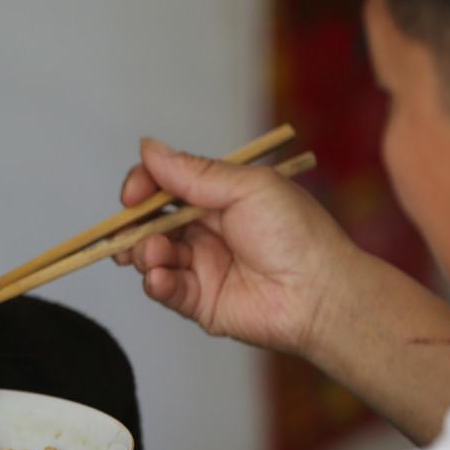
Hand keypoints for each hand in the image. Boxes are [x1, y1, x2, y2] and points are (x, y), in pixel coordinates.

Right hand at [114, 137, 357, 358]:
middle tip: (128, 229)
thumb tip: (148, 148)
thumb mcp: (247, 188)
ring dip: (144, 252)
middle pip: (151, 221)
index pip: (165, 185)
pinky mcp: (199, 301)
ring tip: (156, 254)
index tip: (132, 195)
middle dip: (134, 224)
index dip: (143, 187)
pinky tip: (160, 277)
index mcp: (218, 197)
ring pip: (152, 255)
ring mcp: (201, 266)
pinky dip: (155, 282)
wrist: (321, 294)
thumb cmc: (297, 234)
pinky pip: (164, 289)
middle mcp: (205, 230)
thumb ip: (193, 173)